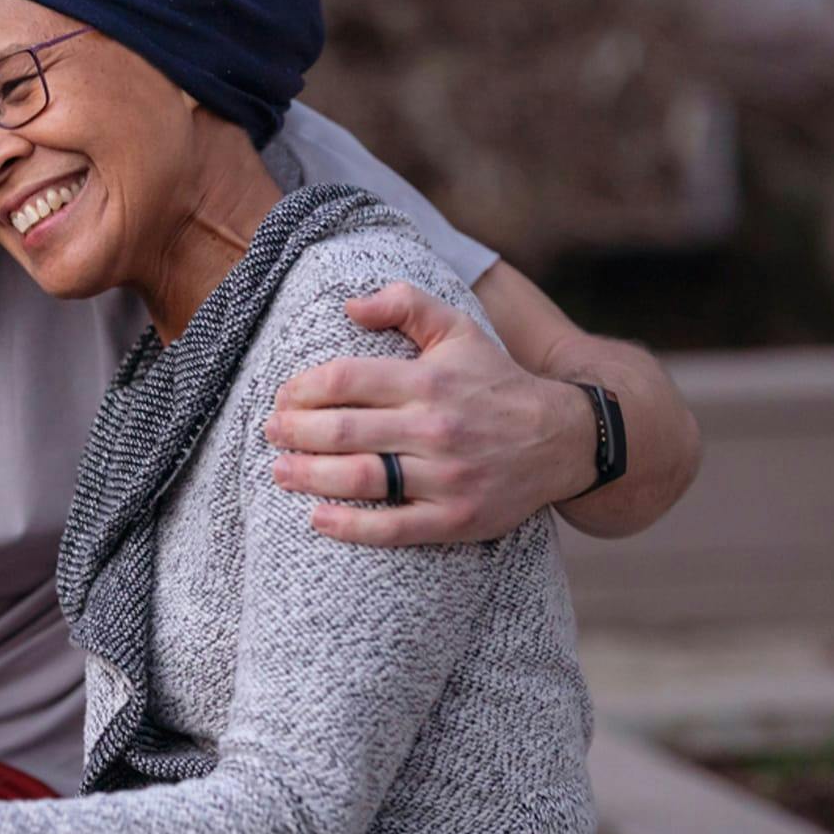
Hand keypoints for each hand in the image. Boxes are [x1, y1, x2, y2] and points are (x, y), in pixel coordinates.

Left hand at [265, 282, 593, 544]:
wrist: (563, 440)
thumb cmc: (495, 382)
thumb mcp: (458, 330)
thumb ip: (405, 304)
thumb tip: (350, 305)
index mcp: (429, 381)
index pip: (345, 381)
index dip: (303, 389)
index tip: (284, 397)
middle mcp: (436, 428)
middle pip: (343, 431)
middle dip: (295, 433)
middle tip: (270, 433)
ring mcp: (446, 477)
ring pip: (362, 478)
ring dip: (309, 476)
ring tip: (280, 471)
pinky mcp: (455, 519)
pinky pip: (393, 528)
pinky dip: (350, 526)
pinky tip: (318, 518)